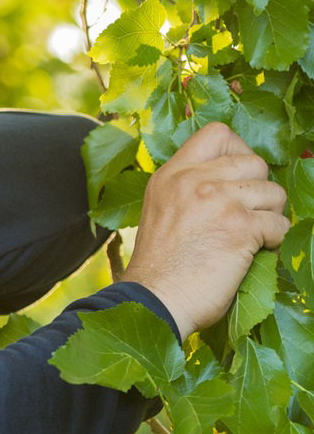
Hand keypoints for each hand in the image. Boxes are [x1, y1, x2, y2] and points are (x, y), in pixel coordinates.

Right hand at [121, 122, 289, 338]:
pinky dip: (273, 241)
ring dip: (269, 216)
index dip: (238, 151)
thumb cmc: (158, 266)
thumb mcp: (160, 209)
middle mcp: (194, 180)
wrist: (153, 300)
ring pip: (274, 192)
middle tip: (244, 216)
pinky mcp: (240, 227)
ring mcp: (218, 201)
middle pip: (254, 162)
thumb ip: (188, 187)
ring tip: (248, 236)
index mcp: (172, 174)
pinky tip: (251, 253)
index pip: (217, 134)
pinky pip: (280, 224)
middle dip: (258, 190)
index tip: (236, 178)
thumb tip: (230, 181)